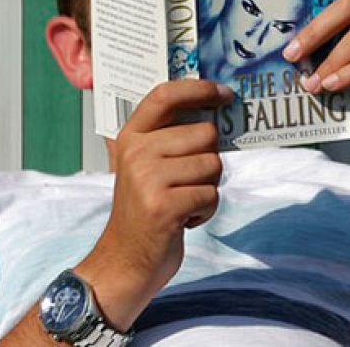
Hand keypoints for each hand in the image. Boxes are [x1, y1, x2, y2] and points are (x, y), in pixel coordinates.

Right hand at [76, 79, 230, 328]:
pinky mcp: (163, 206)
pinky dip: (206, 210)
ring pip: (213, 165)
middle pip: (205, 134)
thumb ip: (168, 137)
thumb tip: (214, 107)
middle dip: (208, 160)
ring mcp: (148, 179)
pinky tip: (184, 219)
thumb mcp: (145, 166)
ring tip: (182, 201)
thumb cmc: (146, 209)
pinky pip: (211, 195)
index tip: (225, 94)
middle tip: (186, 183)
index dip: (199, 89)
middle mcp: (136, 153)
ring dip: (207, 187)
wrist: (124, 261)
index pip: (165, 95)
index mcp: (131, 137)